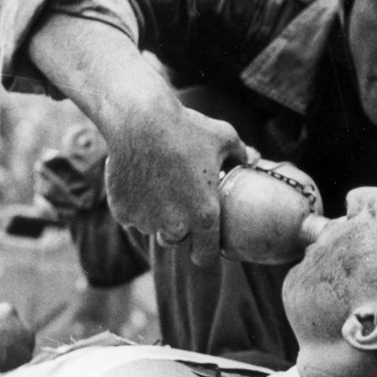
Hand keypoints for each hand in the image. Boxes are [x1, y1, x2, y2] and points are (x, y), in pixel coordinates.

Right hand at [104, 104, 246, 265]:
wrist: (139, 120)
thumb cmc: (187, 128)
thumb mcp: (224, 138)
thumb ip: (241, 154)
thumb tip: (254, 158)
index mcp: (204, 215)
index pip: (205, 256)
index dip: (204, 250)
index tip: (202, 240)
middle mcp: (175, 226)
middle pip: (176, 240)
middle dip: (177, 226)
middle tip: (177, 197)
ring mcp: (146, 221)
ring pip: (152, 227)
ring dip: (156, 214)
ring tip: (158, 182)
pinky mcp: (122, 213)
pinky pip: (131, 216)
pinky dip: (135, 204)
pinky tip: (140, 179)